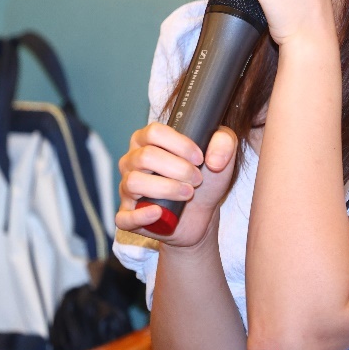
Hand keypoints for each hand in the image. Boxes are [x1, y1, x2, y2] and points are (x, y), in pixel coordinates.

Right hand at [115, 122, 237, 248]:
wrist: (202, 213)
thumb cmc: (205, 179)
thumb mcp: (221, 156)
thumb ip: (225, 143)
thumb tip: (213, 160)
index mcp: (147, 140)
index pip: (154, 132)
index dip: (180, 144)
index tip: (200, 158)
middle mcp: (132, 161)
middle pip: (146, 157)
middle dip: (178, 169)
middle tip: (197, 179)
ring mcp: (126, 188)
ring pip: (134, 183)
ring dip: (166, 188)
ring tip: (188, 193)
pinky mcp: (127, 216)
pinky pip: (124, 217)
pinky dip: (141, 215)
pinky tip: (159, 213)